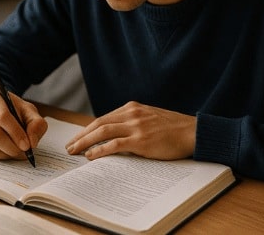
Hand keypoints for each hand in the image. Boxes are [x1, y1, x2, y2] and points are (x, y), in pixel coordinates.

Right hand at [0, 86, 47, 159]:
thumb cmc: (14, 109)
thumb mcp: (29, 111)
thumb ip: (36, 123)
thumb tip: (32, 142)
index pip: (2, 116)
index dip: (16, 132)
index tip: (27, 145)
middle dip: (12, 147)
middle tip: (24, 152)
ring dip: (8, 153)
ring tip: (18, 151)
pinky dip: (1, 156)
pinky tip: (8, 150)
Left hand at [66, 101, 195, 159]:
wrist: (193, 132)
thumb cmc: (174, 129)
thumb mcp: (150, 118)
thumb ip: (134, 122)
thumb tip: (116, 136)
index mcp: (132, 108)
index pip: (103, 118)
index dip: (88, 129)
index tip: (78, 138)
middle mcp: (131, 114)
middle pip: (98, 123)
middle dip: (81, 135)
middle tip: (69, 146)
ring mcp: (136, 126)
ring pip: (102, 131)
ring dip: (84, 142)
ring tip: (74, 151)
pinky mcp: (140, 140)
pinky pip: (114, 144)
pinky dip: (99, 150)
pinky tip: (90, 156)